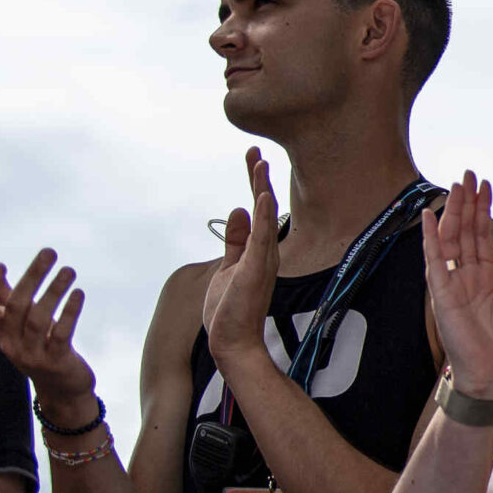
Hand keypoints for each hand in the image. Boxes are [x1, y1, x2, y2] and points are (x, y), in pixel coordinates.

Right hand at [0, 249, 97, 405]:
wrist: (61, 388)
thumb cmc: (38, 344)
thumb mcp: (18, 320)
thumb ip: (2, 291)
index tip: (1, 264)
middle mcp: (10, 344)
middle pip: (15, 307)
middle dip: (32, 277)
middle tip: (50, 252)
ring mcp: (32, 354)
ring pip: (38, 319)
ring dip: (54, 291)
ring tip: (69, 270)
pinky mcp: (56, 361)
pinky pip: (61, 334)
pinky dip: (70, 313)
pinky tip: (79, 294)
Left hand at [201, 148, 281, 374]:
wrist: (233, 342)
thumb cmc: (230, 310)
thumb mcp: (227, 268)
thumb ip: (233, 240)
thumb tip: (237, 210)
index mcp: (257, 250)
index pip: (255, 209)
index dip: (253, 182)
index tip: (252, 158)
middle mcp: (265, 251)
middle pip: (262, 207)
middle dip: (257, 178)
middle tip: (253, 151)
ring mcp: (262, 260)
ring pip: (264, 218)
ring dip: (261, 189)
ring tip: (260, 164)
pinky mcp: (255, 270)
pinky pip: (260, 238)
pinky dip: (261, 216)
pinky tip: (261, 196)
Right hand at [421, 172, 492, 398]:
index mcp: (484, 279)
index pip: (481, 237)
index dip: (482, 211)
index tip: (487, 185)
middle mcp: (465, 279)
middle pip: (463, 233)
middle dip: (466, 203)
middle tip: (469, 174)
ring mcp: (451, 286)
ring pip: (449, 241)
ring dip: (451, 213)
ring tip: (454, 185)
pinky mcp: (443, 297)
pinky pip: (435, 264)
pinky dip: (431, 240)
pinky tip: (430, 217)